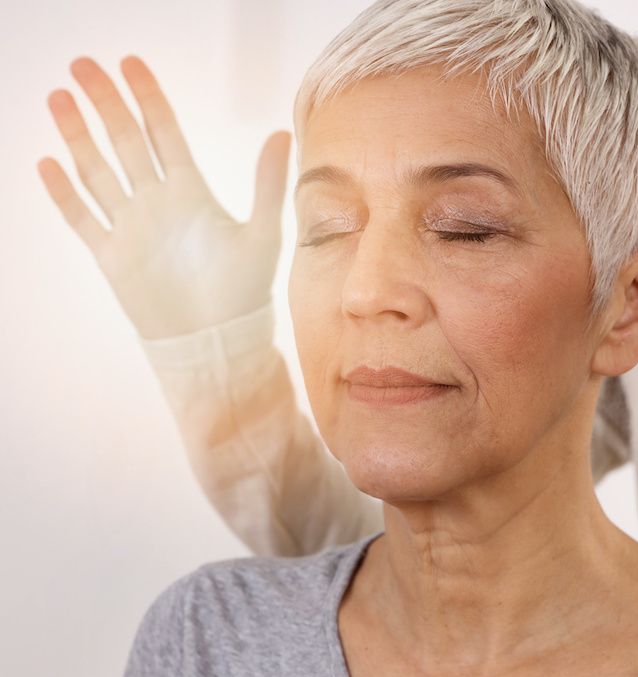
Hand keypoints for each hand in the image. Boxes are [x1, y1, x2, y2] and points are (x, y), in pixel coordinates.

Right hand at [37, 56, 290, 339]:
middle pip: (124, 141)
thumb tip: (281, 133)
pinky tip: (48, 163)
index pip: (165, 132)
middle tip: (83, 65)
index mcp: (192, 191)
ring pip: (98, 171)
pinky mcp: (112, 257)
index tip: (130, 63)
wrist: (218, 343)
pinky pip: (83, 218)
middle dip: (105, 103)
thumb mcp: (263, 234)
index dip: (148, 97)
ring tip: (59, 98)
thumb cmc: (246, 292)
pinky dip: (64, 193)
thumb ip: (267, 184)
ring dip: (78, 136)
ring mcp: (132, 227)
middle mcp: (158, 202)